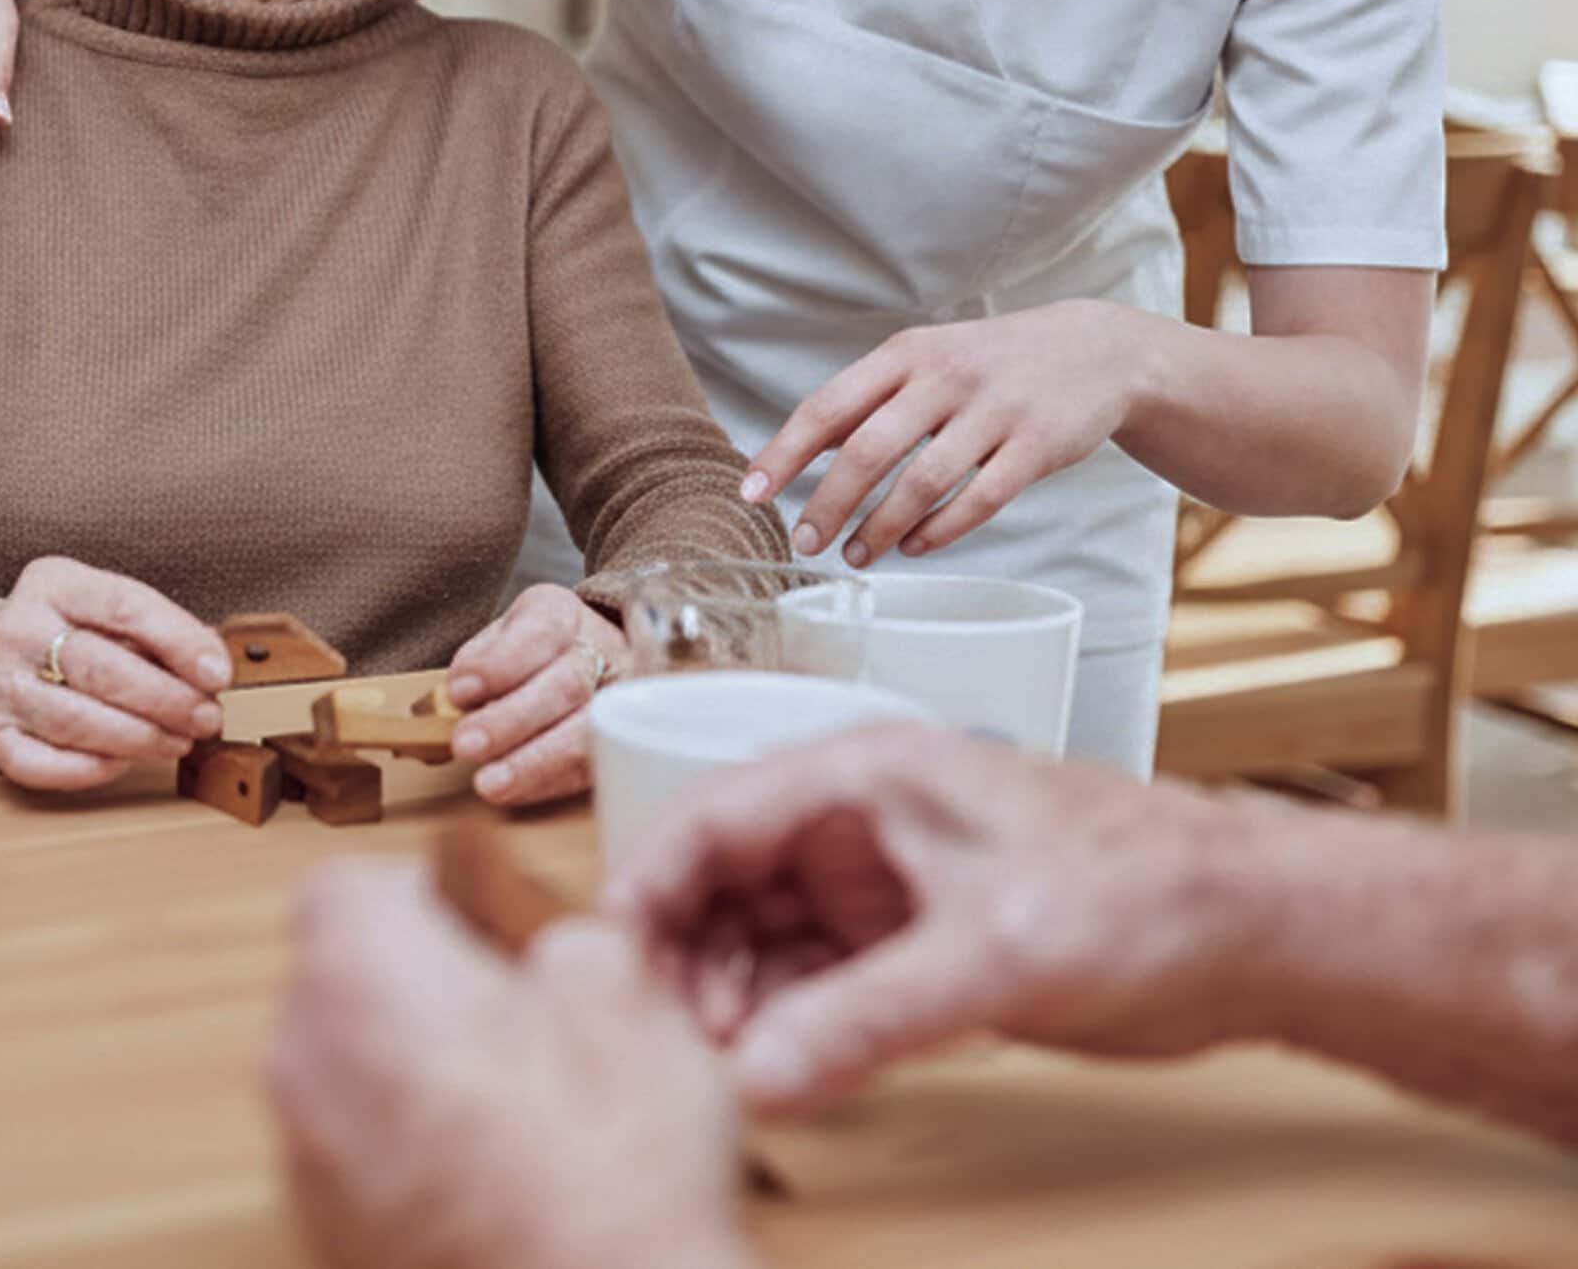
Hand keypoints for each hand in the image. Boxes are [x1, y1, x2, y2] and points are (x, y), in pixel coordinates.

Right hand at [0, 556, 231, 789]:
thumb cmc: (59, 630)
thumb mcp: (99, 607)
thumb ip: (155, 633)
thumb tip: (213, 670)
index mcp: (53, 582)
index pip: (125, 605)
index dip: (179, 641)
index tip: (219, 673)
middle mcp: (18, 629)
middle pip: (100, 668)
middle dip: (165, 699)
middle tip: (207, 717)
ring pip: (74, 720)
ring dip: (138, 738)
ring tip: (179, 742)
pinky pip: (41, 764)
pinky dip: (89, 769)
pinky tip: (124, 764)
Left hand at [270, 862, 751, 1268]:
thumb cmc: (607, 1171)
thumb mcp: (622, 985)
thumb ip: (556, 934)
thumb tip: (542, 950)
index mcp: (359, 976)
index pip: (344, 885)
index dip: (423, 892)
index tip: (486, 921)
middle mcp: (307, 1066)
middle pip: (341, 981)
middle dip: (421, 984)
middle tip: (517, 1011)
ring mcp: (308, 1168)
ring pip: (353, 1071)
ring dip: (419, 1070)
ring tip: (522, 1103)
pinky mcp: (330, 1243)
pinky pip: (364, 1155)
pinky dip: (416, 1148)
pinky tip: (503, 1171)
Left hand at [445, 583, 629, 807]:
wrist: (588, 664)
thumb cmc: (531, 655)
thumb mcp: (499, 640)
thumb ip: (478, 662)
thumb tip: (456, 696)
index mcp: (562, 614)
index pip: (542, 631)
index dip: (502, 663)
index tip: (461, 691)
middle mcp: (600, 651)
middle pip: (567, 684)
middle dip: (512, 718)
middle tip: (466, 743)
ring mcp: (619, 699)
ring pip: (586, 731)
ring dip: (534, 762)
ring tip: (490, 782)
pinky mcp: (621, 742)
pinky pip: (590, 767)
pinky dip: (548, 783)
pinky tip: (514, 791)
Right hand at [607, 723, 1259, 1116]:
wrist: (1244, 930)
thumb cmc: (1139, 890)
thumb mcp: (992, 955)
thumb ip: (864, 1016)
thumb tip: (752, 1076)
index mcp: (871, 774)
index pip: (720, 811)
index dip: (653, 881)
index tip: (607, 960)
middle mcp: (865, 821)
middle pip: (729, 873)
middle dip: (686, 952)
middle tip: (665, 1037)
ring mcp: (890, 882)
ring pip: (765, 932)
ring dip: (732, 993)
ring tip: (722, 1064)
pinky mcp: (919, 941)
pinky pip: (818, 978)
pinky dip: (787, 1020)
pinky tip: (778, 1066)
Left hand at [745, 300, 1142, 561]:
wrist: (1097, 351)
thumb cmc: (991, 363)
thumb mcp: (928, 359)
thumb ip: (870, 399)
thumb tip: (801, 451)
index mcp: (908, 354)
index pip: (830, 405)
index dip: (786, 453)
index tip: (752, 493)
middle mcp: (946, 377)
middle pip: (869, 450)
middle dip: (828, 504)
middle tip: (804, 543)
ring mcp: (995, 410)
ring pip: (922, 482)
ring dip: (880, 527)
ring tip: (856, 555)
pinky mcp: (1036, 446)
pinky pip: (979, 500)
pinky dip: (939, 531)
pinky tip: (914, 547)